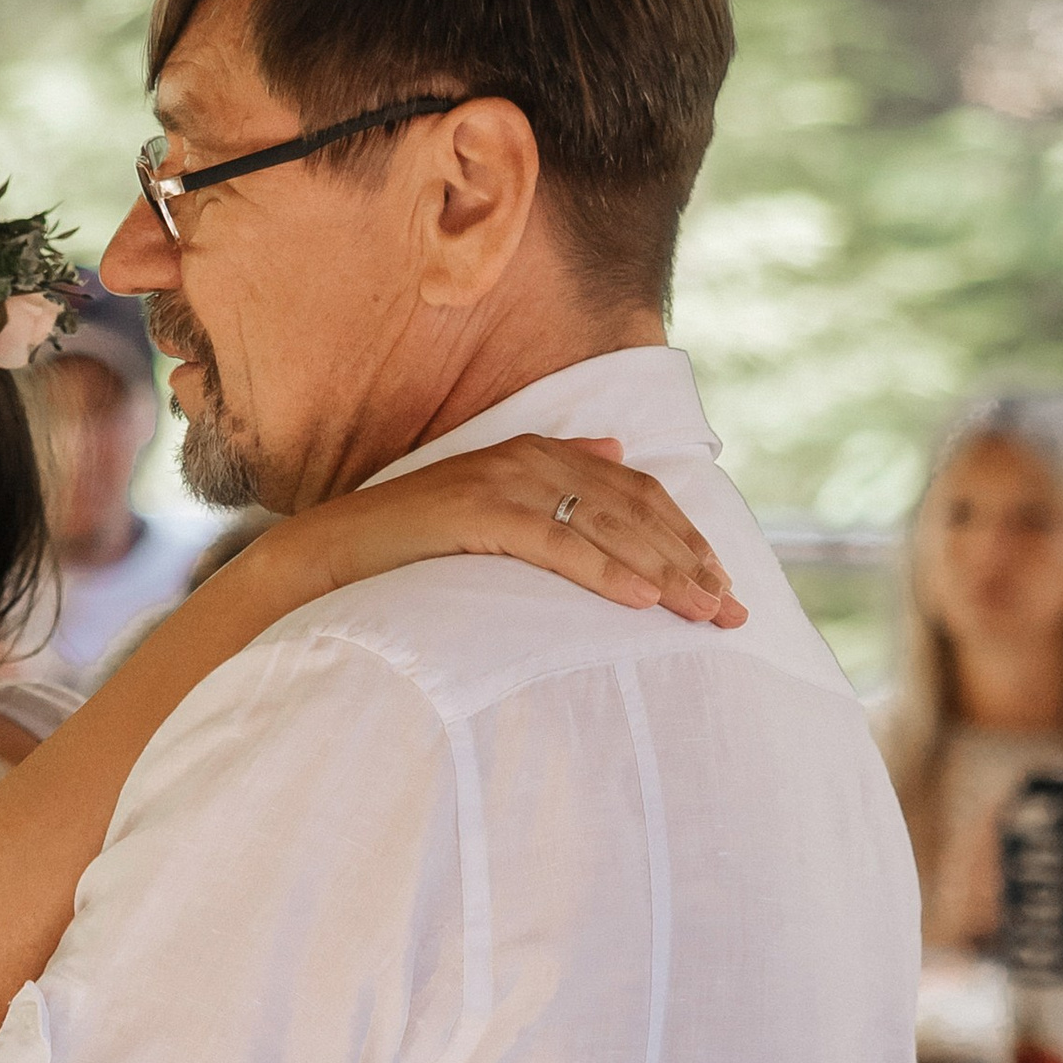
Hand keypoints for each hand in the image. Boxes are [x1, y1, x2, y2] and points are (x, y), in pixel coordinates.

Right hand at [290, 436, 745, 625]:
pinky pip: (557, 544)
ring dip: (663, 571)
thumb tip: (613, 450)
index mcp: (537, 453)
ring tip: (703, 611)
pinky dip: (604, 571)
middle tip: (731, 610)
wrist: (331, 552)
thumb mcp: (489, 502)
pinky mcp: (479, 513)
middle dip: (689, 561)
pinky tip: (640, 600)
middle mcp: (528, 459)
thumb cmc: (409, 544)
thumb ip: (552, 475)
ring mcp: (504, 482)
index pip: (634, 492)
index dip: (684, 535)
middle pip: (633, 509)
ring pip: (606, 526)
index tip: (722, 582)